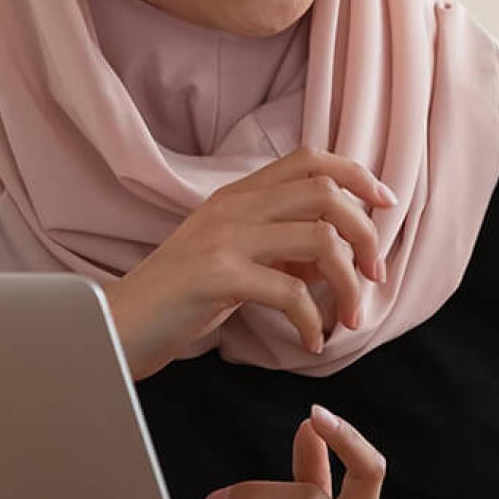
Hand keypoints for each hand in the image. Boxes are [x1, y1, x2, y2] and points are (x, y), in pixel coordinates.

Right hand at [104, 147, 397, 379]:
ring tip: (350, 317)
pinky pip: (292, 291)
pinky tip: (312, 341)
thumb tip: (335, 254)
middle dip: (366, 233)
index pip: (309, 157)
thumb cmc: (177, 301)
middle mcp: (233, 205)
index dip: (356, 173)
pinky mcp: (216, 275)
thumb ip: (280, 248)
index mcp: (237, 195)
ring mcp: (223, 236)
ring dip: (349, 282)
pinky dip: (314, 320)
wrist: (113, 327)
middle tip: (375, 275)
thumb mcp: (234, 261)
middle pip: (326, 191)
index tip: (386, 204)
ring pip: (320, 238)